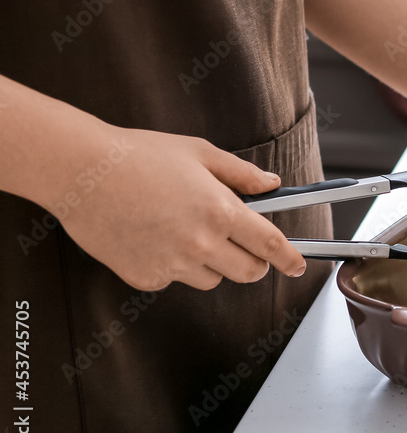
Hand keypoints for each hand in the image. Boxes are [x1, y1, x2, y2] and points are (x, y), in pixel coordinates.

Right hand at [52, 125, 306, 290]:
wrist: (81, 172)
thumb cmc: (138, 156)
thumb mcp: (198, 152)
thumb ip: (240, 174)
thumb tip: (270, 183)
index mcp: (219, 211)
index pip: (269, 244)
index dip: (289, 258)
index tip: (298, 264)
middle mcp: (200, 243)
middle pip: (247, 273)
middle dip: (253, 262)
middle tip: (242, 245)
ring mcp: (172, 264)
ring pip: (212, 279)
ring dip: (212, 263)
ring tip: (185, 230)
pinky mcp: (145, 277)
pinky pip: (174, 280)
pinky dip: (174, 266)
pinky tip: (155, 237)